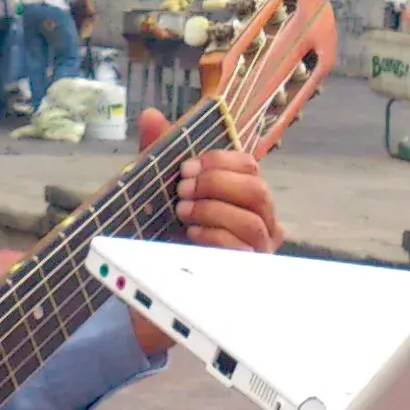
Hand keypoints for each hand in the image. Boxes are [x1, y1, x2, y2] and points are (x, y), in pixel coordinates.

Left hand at [124, 106, 283, 353]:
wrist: (150, 294)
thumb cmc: (162, 239)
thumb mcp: (156, 192)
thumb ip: (157, 154)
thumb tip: (151, 114)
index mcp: (242, 198)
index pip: (250, 165)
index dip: (220, 161)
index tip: (186, 167)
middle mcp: (259, 224)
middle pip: (258, 189)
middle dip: (217, 183)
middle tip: (182, 190)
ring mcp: (257, 252)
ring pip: (253, 219)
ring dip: (213, 208)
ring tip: (183, 212)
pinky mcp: (247, 275)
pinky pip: (243, 248)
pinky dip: (215, 234)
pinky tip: (191, 234)